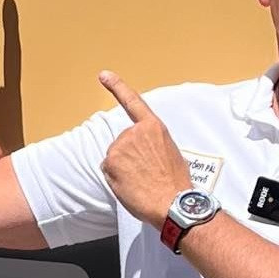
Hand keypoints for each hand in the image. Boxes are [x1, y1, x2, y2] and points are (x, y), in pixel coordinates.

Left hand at [99, 71, 190, 227]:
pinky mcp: (110, 160)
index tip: (104, 75)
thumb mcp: (170, 154)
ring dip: (122, 169)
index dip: (117, 87)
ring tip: (141, 181)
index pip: (133, 103)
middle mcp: (135, 132)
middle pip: (122, 142)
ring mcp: (121, 145)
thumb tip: (139, 154)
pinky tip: (131, 185)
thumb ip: (152, 145)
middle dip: (129, 157)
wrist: (172, 202)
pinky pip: (107, 169)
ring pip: (114, 157)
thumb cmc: (175, 183)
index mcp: (154, 128)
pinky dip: (115, 179)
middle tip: (147, 174)